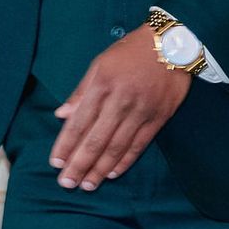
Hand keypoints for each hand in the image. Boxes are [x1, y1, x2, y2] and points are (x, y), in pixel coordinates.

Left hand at [47, 26, 191, 190]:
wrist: (172, 43)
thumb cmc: (130, 51)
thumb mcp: (100, 64)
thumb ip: (81, 91)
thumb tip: (61, 115)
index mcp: (103, 84)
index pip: (80, 121)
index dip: (66, 144)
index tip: (55, 163)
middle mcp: (121, 100)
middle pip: (96, 139)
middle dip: (79, 164)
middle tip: (66, 183)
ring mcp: (142, 111)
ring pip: (117, 147)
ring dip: (100, 169)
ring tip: (87, 184)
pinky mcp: (159, 117)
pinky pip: (139, 145)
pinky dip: (124, 161)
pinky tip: (112, 173)